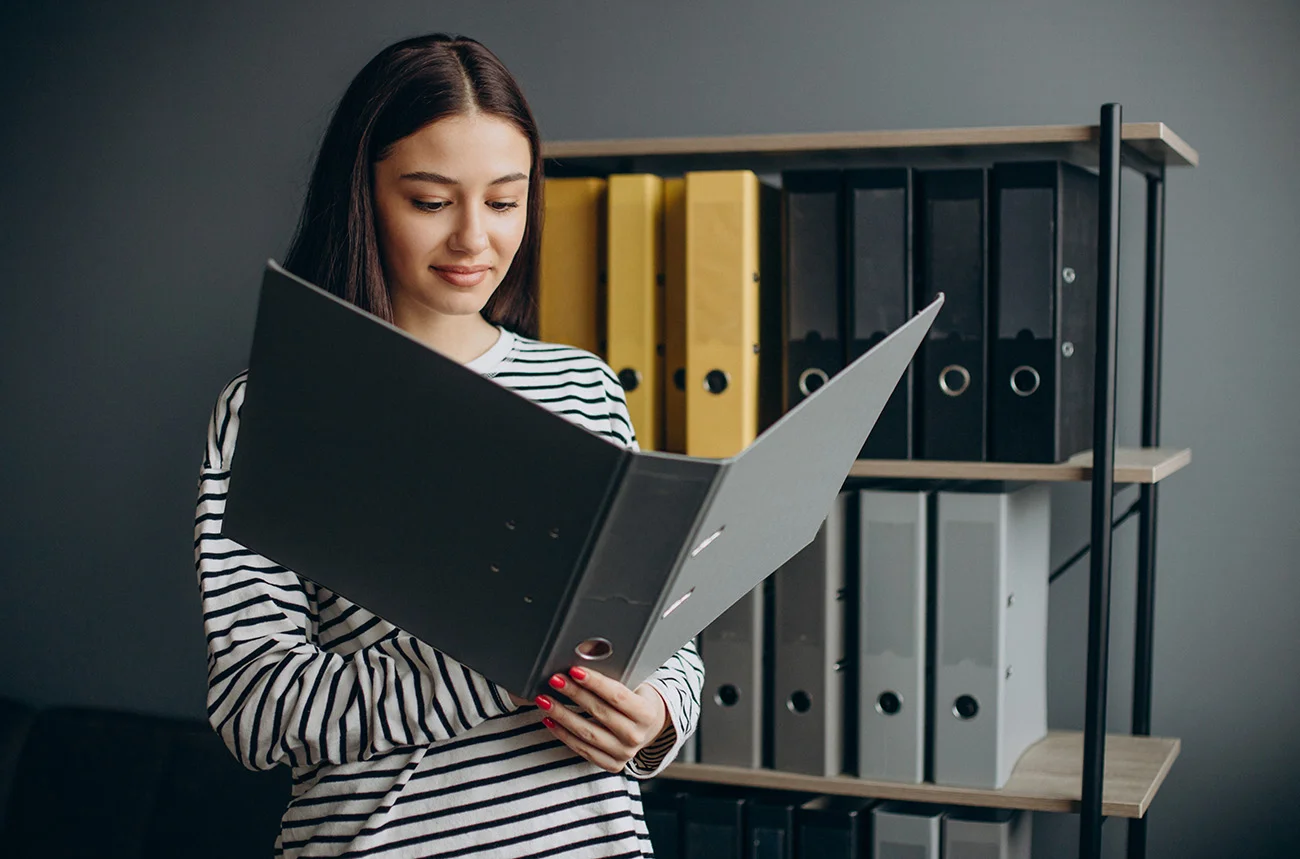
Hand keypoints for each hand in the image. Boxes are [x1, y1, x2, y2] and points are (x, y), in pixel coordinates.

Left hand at [533, 667, 672, 772]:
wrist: (650, 727)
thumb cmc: (637, 699)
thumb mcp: (635, 685)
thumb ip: (615, 674)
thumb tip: (585, 652)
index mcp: (647, 713)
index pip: (618, 696)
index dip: (595, 682)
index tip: (574, 670)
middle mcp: (637, 736)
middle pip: (599, 713)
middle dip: (574, 694)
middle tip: (554, 679)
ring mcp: (624, 753)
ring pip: (587, 733)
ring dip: (562, 715)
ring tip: (544, 700)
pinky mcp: (611, 764)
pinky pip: (583, 750)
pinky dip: (563, 734)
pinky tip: (550, 720)